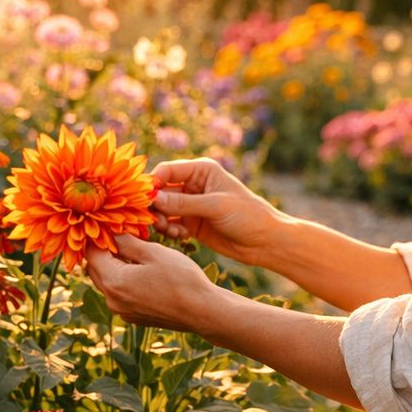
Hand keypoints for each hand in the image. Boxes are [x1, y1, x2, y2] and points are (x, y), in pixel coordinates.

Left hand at [85, 235, 224, 334]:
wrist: (202, 312)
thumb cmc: (181, 279)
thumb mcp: (153, 253)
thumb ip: (127, 243)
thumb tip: (112, 233)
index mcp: (114, 282)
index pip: (91, 255)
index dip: (98, 238)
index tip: (108, 225)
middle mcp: (113, 300)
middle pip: (95, 270)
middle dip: (103, 252)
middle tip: (119, 235)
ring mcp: (123, 311)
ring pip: (108, 283)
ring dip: (114, 266)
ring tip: (131, 251)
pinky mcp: (134, 317)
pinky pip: (120, 295)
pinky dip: (124, 281)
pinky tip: (141, 271)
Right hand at [150, 158, 280, 266]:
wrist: (265, 241)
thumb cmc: (247, 215)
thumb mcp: (216, 206)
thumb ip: (184, 203)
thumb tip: (155, 199)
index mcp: (201, 171)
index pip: (167, 170)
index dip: (153, 183)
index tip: (146, 200)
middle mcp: (193, 185)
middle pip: (161, 191)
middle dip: (155, 205)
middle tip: (155, 221)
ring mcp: (191, 205)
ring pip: (163, 209)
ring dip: (161, 220)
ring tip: (170, 231)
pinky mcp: (191, 223)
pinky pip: (170, 224)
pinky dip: (169, 231)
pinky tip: (181, 237)